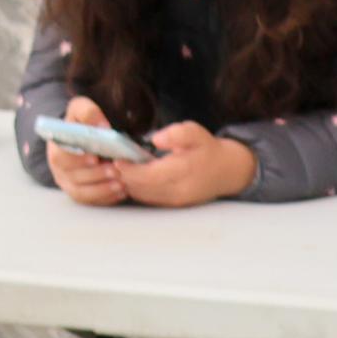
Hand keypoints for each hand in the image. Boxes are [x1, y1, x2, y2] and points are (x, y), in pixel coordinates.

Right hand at [48, 96, 130, 208]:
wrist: (79, 138)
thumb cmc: (79, 124)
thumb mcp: (80, 109)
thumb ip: (88, 112)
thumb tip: (102, 126)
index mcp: (56, 147)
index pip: (61, 156)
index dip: (77, 159)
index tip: (95, 158)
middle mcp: (58, 168)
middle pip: (74, 176)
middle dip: (96, 175)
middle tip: (115, 171)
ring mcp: (67, 183)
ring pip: (82, 192)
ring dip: (102, 189)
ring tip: (121, 183)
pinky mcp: (79, 193)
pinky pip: (90, 201)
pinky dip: (106, 198)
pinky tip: (121, 191)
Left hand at [114, 118, 260, 208]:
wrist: (227, 170)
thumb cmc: (207, 149)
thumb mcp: (196, 132)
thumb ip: (177, 133)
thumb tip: (156, 140)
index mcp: (183, 171)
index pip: (148, 176)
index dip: (129, 169)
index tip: (116, 159)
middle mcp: (178, 190)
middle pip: (141, 188)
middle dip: (123, 176)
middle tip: (109, 164)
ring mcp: (176, 200)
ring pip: (142, 195)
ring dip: (127, 184)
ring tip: (116, 169)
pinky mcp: (174, 205)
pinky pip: (149, 199)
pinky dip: (136, 189)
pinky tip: (129, 178)